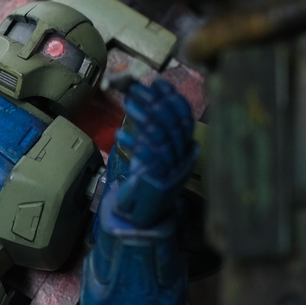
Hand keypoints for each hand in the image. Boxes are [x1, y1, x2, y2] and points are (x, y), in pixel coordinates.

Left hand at [112, 80, 197, 226]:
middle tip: (136, 88)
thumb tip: (139, 96)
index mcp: (185, 150)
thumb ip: (150, 129)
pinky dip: (134, 143)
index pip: (184, 118)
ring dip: (144, 118)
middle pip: (173, 124)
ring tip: (128, 104)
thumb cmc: (144, 183)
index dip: (172, 99)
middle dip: (155, 102)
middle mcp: (183, 159)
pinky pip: (148, 157)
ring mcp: (172, 171)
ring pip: (162, 137)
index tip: (156, 82)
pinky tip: (119, 134)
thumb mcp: (151, 154)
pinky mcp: (157, 182)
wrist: (142, 221)